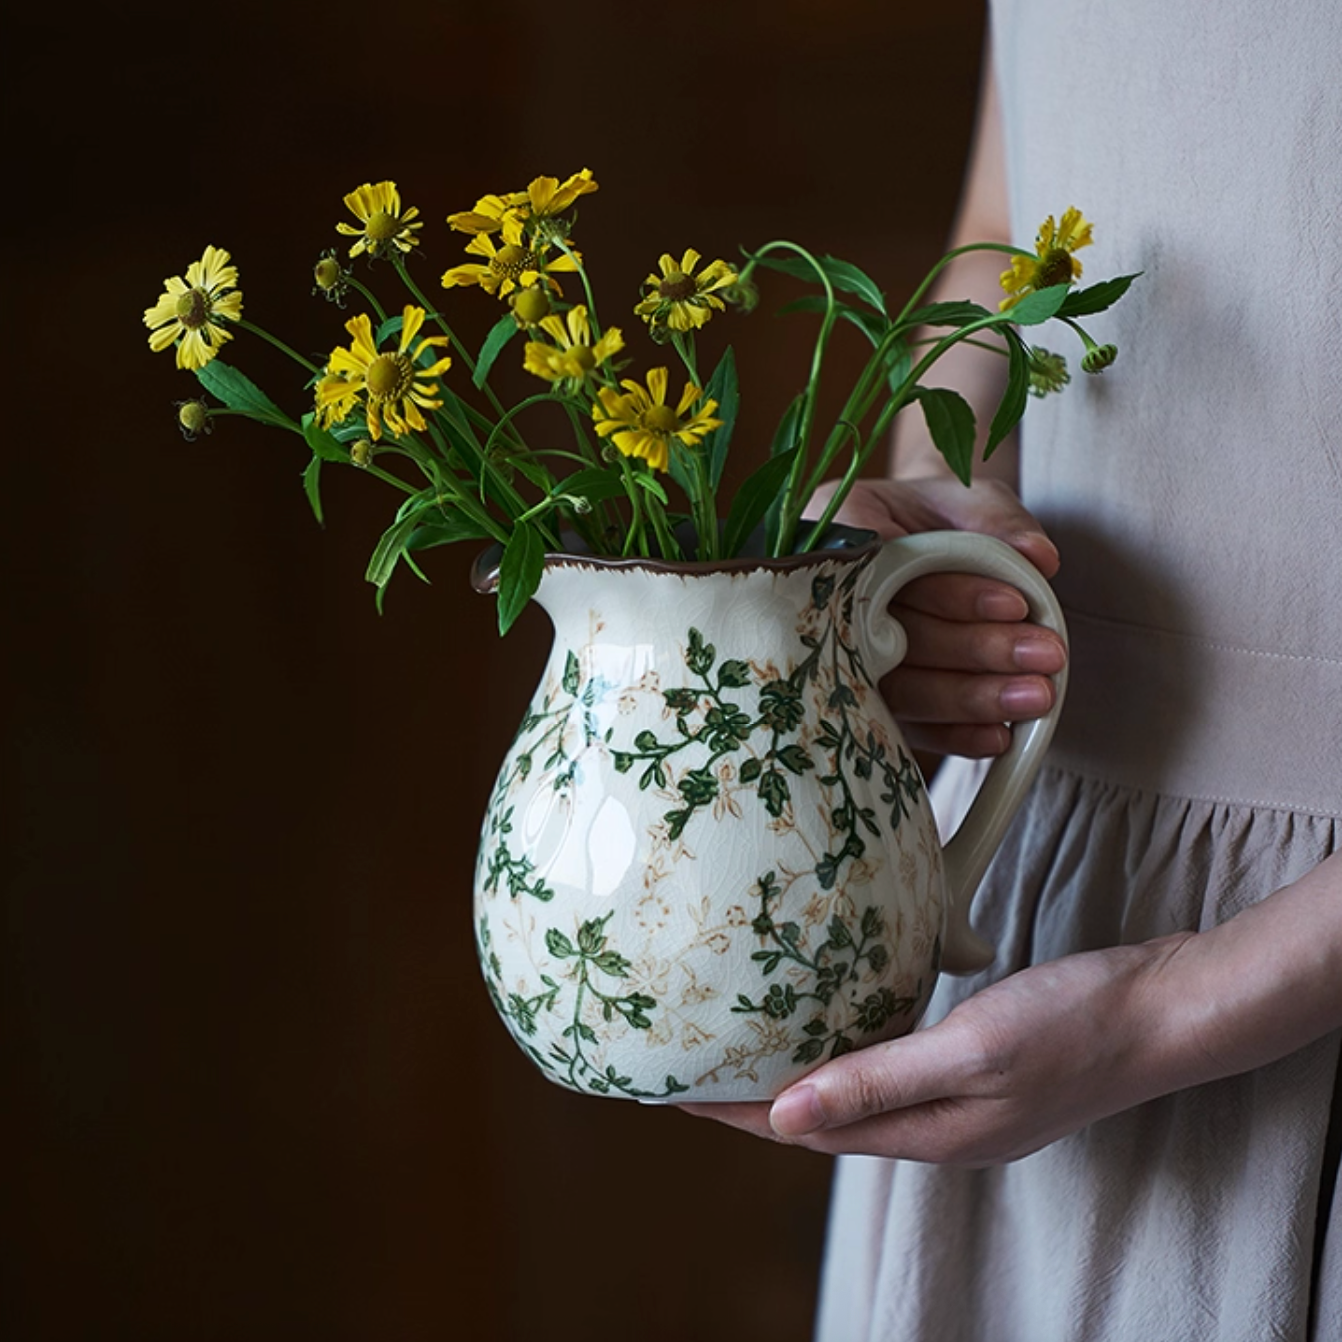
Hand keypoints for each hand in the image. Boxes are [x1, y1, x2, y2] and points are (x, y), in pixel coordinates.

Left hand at [680, 934, 1195, 1166]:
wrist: (1165, 1010)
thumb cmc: (1075, 1026)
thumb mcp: (970, 1050)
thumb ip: (878, 1083)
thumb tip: (785, 1114)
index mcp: (929, 1134)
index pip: (804, 1131)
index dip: (733, 1114)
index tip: (671, 1093)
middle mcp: (936, 1126)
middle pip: (819, 1119)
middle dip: (749, 1099)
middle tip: (690, 1065)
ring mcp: (960, 1100)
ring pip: (852, 1094)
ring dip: (795, 1075)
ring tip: (742, 1047)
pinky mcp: (978, 1067)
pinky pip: (890, 1068)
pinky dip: (846, 1051)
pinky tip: (833, 1024)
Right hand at [807, 476, 1065, 758]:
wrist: (909, 542)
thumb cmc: (934, 515)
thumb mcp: (965, 496)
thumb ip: (997, 520)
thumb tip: (1039, 558)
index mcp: (842, 528)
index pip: (892, 570)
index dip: (952, 594)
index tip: (1016, 604)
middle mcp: (824, 597)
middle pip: (898, 637)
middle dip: (977, 649)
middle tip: (1047, 654)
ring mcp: (838, 655)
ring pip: (901, 689)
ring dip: (971, 699)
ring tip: (1039, 696)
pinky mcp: (864, 700)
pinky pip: (903, 728)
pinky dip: (953, 736)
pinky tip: (1000, 735)